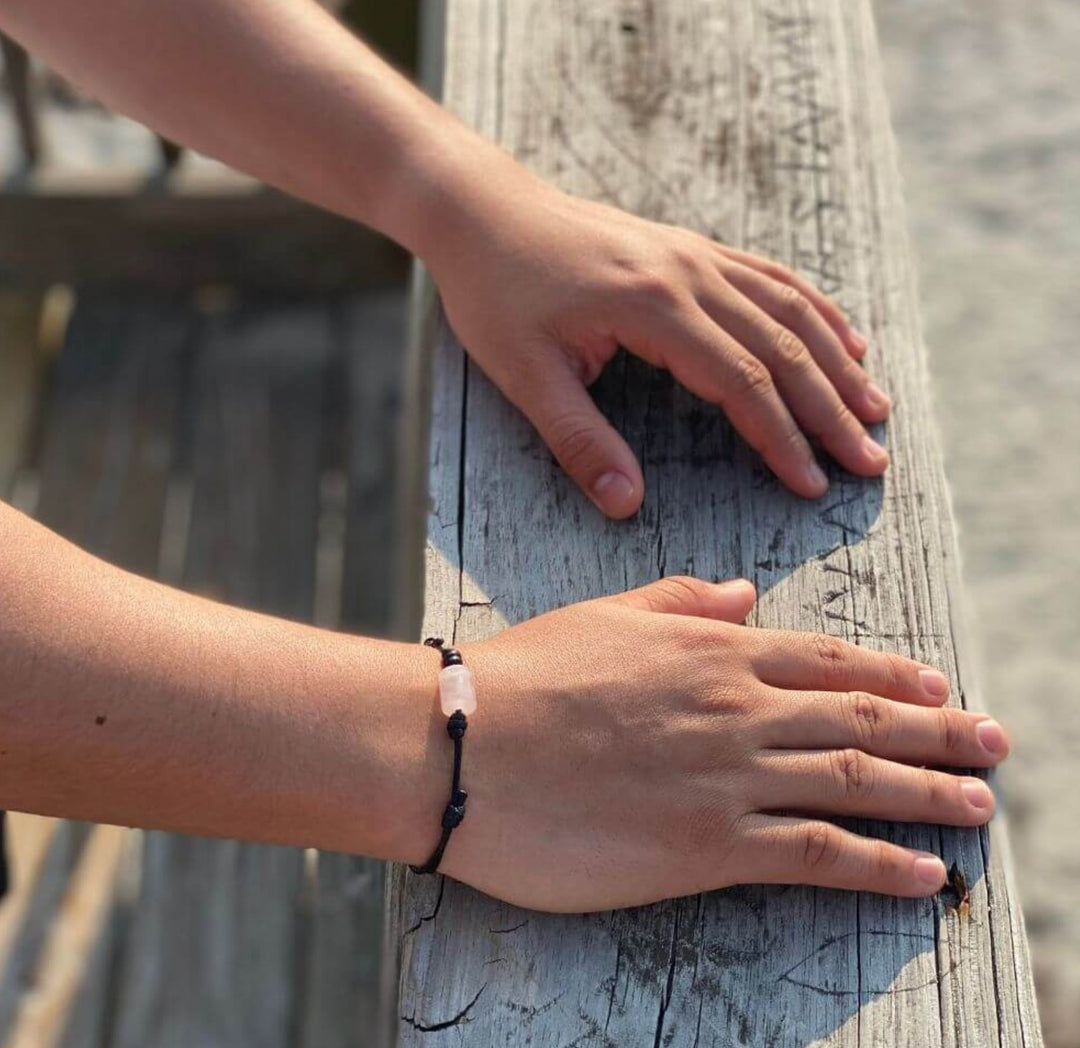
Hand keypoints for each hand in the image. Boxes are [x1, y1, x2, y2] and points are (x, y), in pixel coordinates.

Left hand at [425, 167, 890, 518]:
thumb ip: (579, 441)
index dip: (782, 437)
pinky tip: (843, 337)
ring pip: (789, 308)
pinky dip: (814, 308)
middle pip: (783, 346)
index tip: (814, 484)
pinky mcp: (690, 246)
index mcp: (653, 308)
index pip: (741, 381)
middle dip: (831, 409)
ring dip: (837, 361)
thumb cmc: (496, 293)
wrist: (483, 209)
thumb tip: (627, 505)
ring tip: (876, 407)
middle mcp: (689, 274)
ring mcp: (695, 253)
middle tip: (872, 459)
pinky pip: (770, 276)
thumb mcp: (524, 375)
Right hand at [432, 577, 1007, 912]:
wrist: (466, 742)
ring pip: (855, 780)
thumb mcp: (604, 616)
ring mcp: (729, 777)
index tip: (938, 685)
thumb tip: (742, 594)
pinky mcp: (708, 846)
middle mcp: (737, 708)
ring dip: (929, 793)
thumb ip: (680, 602)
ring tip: (980, 803)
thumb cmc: (525, 675)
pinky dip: (877, 864)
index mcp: (711, 650)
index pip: (827, 660)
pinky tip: (922, 875)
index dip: (892, 674)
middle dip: (938, 731)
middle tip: (995, 741)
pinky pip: (815, 854)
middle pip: (861, 718)